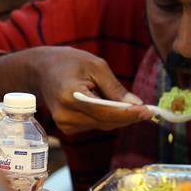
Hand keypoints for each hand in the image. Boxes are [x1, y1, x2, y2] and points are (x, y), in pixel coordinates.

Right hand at [0, 46, 151, 134]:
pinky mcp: (67, 128)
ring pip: (103, 126)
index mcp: (71, 96)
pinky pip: (96, 125)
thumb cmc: (69, 62)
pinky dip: (107, 117)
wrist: (41, 70)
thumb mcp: (96, 66)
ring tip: (128, 104)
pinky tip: (110, 106)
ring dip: (119, 117)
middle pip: (106, 122)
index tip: (148, 111)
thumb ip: (115, 88)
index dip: (129, 113)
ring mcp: (65, 124)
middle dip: (129, 117)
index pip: (105, 111)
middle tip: (149, 111)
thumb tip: (136, 104)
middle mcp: (66, 115)